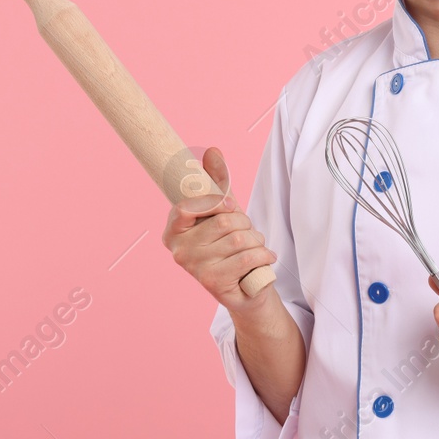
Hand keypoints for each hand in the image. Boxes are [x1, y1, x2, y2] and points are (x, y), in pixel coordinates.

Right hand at [161, 147, 277, 314]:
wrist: (247, 288)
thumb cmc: (232, 245)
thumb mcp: (224, 210)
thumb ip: (217, 181)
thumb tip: (212, 151)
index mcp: (174, 230)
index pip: (187, 205)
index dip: (215, 202)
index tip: (229, 205)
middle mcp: (179, 251)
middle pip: (223, 221)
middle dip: (245, 224)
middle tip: (248, 234)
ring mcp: (194, 269)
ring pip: (238, 239)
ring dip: (257, 241)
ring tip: (255, 248)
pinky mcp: (213, 284)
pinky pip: (247, 258)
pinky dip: (264, 256)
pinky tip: (264, 259)